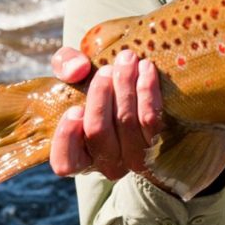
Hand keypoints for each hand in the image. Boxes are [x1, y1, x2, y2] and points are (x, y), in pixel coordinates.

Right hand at [48, 46, 163, 180]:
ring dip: (126, 87)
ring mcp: (134, 157)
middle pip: (98, 131)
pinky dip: (147, 90)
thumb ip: (65, 66)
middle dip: (101, 96)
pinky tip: (146, 68)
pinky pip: (152, 117)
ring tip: (127, 60)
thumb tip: (77, 69)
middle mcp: (106, 164)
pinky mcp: (159, 142)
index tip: (75, 109)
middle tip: (106, 70)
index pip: (65, 162)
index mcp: (79, 158)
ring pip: (126, 121)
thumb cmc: (96, 88)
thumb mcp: (73, 74)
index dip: (67, 137)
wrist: (136, 91)